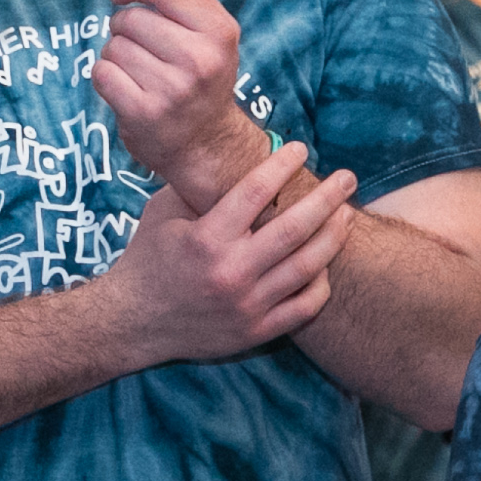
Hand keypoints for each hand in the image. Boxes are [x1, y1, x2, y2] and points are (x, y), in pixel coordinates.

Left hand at [90, 0, 268, 211]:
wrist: (207, 145)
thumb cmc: (205, 81)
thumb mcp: (215, 37)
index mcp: (220, 33)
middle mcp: (199, 61)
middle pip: (132, 18)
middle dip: (124, 26)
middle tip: (137, 45)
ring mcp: (171, 90)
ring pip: (114, 46)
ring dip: (115, 53)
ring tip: (136, 69)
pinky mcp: (142, 114)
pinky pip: (102, 73)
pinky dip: (105, 76)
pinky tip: (123, 86)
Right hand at [97, 139, 352, 366]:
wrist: (132, 324)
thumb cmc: (148, 259)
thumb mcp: (163, 213)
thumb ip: (200, 188)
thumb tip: (234, 154)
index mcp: (206, 239)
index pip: (255, 192)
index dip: (281, 165)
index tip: (299, 148)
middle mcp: (231, 272)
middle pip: (295, 228)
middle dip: (327, 198)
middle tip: (347, 177)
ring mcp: (247, 306)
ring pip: (308, 266)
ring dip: (334, 236)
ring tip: (346, 214)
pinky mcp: (256, 331)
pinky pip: (305, 307)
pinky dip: (321, 283)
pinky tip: (325, 263)